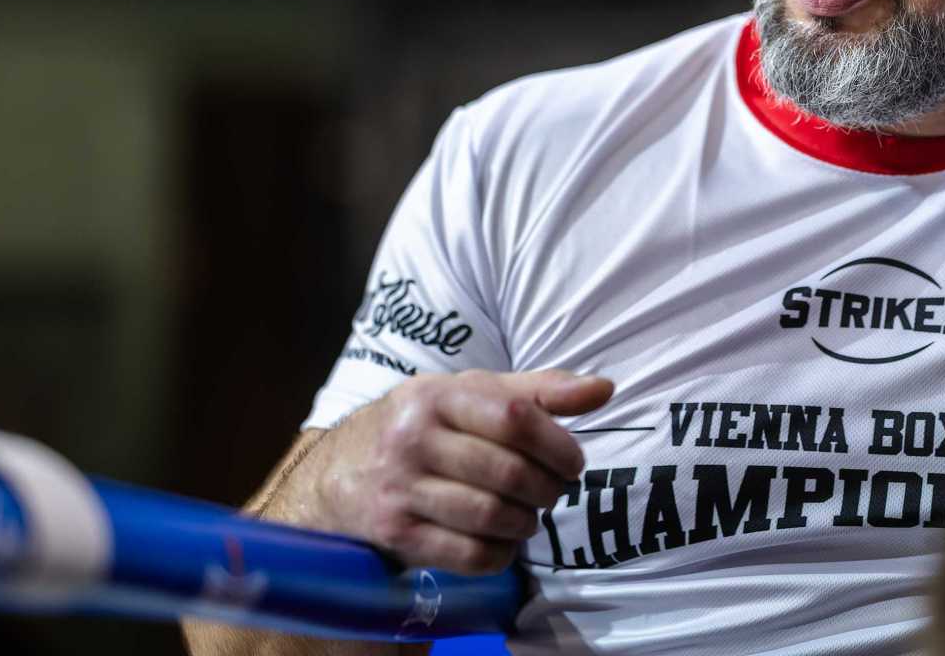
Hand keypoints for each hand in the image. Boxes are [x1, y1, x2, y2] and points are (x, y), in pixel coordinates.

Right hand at [301, 369, 613, 574]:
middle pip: (508, 472)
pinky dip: (500, 554)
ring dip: (526, 522)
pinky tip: (504, 542)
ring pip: (491, 516)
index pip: (516, 417)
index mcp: (437, 395)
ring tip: (530, 515)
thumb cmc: (428, 425)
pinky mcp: (395, 532)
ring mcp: (399, 488)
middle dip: (547, 489)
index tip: (574, 463)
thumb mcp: (475, 394)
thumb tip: (604, 389)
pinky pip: (467, 554)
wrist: (340, 470)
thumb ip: (541, 391)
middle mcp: (412, 439)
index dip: (558, 445)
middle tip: (553, 492)